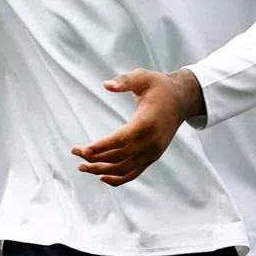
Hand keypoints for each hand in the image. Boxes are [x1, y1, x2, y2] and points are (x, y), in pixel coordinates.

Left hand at [70, 68, 205, 186]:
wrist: (181, 101)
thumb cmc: (159, 87)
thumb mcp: (143, 77)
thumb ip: (125, 80)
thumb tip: (107, 85)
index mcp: (147, 123)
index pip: (122, 139)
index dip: (103, 146)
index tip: (85, 149)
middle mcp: (151, 142)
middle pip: (120, 156)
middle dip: (95, 157)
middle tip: (74, 151)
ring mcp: (152, 153)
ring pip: (124, 169)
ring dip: (102, 170)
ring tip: (81, 166)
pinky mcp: (152, 157)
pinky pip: (134, 173)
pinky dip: (118, 179)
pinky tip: (101, 177)